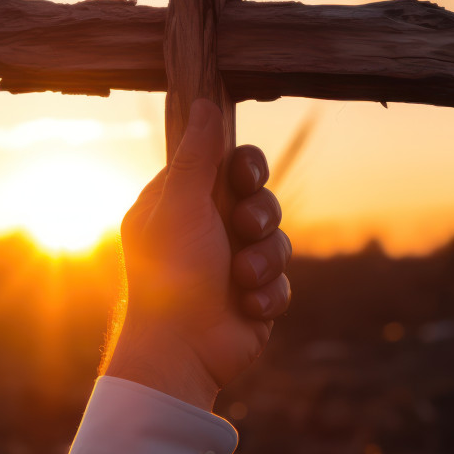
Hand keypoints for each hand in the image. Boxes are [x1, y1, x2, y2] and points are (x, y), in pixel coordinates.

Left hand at [104, 99, 291, 410]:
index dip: (241, 167)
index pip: (222, 164)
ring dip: (263, 258)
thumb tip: (203, 102)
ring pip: (277, 239)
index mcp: (179, 204)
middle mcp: (205, 230)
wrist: (182, 352)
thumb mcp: (180, 205)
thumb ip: (196, 155)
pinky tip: (247, 305)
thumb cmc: (171, 275)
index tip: (241, 176)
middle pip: (259, 197)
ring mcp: (230, 264)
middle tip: (244, 226)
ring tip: (242, 278)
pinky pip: (282, 279)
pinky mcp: (253, 295)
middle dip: (260, 213)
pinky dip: (267, 292)